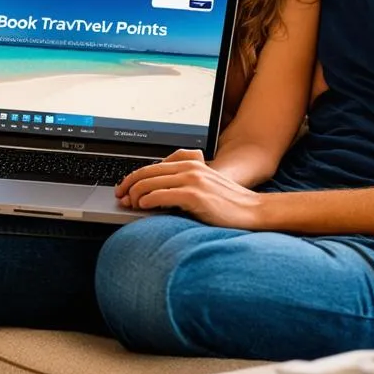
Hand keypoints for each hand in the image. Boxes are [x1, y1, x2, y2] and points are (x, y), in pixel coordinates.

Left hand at [115, 148, 262, 229]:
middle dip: (128, 185)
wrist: (253, 211)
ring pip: (150, 183)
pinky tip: (142, 207)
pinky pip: (160, 195)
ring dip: (135, 194)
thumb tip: (155, 192)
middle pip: (147, 172)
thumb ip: (183, 182)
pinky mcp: (194, 195)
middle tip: (120, 197)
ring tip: (130, 204)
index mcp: (190, 163)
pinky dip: (146, 201)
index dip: (133, 177)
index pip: (152, 166)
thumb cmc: (229, 203)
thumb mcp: (204, 184)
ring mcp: (192, 180)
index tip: (123, 188)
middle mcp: (190, 168)